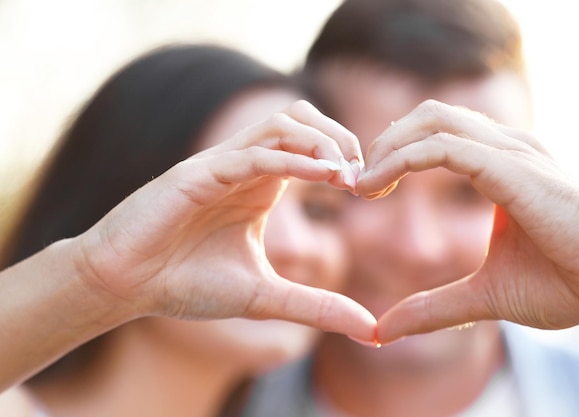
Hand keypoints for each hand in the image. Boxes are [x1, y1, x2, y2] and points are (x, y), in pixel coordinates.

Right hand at [74, 100, 374, 341]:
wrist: (127, 284)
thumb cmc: (188, 283)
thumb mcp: (265, 295)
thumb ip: (316, 306)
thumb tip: (370, 330)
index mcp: (262, 185)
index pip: (313, 148)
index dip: (347, 159)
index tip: (372, 189)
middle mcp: (245, 167)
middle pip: (302, 120)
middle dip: (340, 138)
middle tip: (363, 175)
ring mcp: (221, 165)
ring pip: (279, 125)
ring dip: (319, 141)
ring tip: (345, 174)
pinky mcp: (197, 173)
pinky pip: (251, 154)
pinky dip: (289, 159)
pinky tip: (321, 175)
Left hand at [357, 100, 578, 343]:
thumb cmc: (568, 283)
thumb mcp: (484, 295)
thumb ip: (434, 308)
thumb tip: (383, 330)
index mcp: (501, 165)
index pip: (434, 134)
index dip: (392, 154)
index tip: (363, 190)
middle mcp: (505, 147)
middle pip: (426, 116)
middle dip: (383, 144)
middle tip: (356, 183)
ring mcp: (512, 151)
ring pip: (430, 121)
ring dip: (386, 148)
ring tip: (361, 186)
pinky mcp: (513, 168)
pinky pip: (443, 148)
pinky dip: (401, 161)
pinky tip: (376, 188)